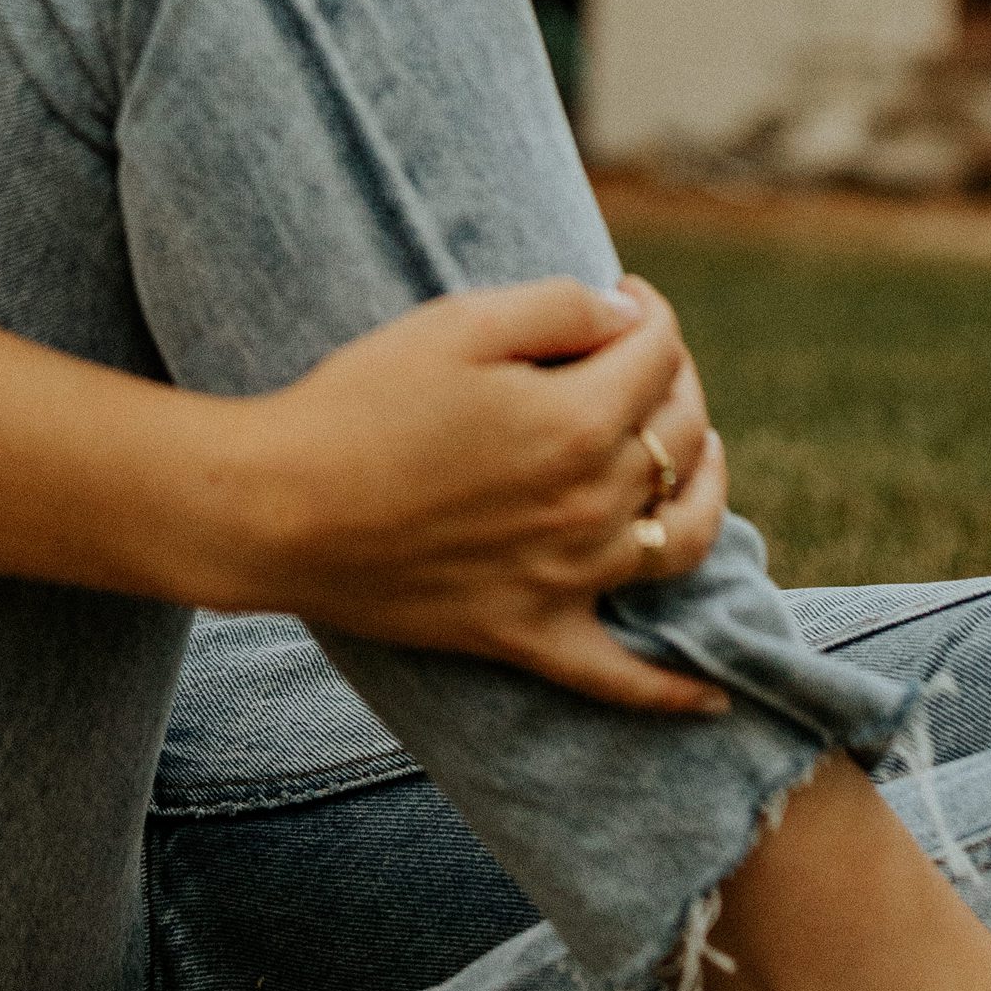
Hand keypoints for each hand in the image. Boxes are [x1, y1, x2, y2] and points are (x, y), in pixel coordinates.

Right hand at [203, 277, 732, 711]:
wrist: (277, 507)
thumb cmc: (359, 402)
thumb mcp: (458, 322)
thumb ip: (559, 308)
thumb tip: (629, 316)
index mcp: (578, 420)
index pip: (659, 353)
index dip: (650, 310)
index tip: (622, 295)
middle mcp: (590, 505)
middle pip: (679, 435)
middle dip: (674, 382)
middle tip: (638, 358)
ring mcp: (566, 579)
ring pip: (681, 539)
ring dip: (709, 491)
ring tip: (699, 460)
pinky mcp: (528, 635)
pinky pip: (622, 679)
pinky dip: (674, 690)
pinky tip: (713, 694)